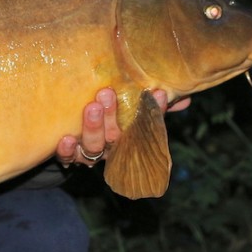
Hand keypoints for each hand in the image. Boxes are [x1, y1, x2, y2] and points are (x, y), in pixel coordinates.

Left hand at [56, 88, 190, 166]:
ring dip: (93, 128)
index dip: (154, 111)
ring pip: (93, 146)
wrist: (66, 133)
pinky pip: (68, 158)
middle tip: (107, 93)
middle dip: (113, 116)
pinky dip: (67, 151)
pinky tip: (66, 139)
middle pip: (115, 136)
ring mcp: (89, 152)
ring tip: (91, 108)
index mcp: (127, 135)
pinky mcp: (67, 155)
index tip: (158, 93)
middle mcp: (110, 146)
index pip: (145, 125)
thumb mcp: (126, 106)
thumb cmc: (104, 116)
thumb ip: (151, 103)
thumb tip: (185, 97)